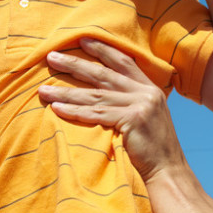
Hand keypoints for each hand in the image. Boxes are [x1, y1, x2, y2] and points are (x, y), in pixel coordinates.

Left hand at [40, 38, 212, 212]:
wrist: (169, 172)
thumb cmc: (154, 151)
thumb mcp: (148, 120)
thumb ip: (133, 104)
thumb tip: (106, 97)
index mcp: (151, 89)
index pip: (123, 62)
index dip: (102, 50)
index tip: (81, 41)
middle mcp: (147, 92)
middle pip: (104, 74)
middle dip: (76, 64)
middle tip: (52, 56)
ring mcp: (141, 104)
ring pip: (96, 94)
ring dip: (66, 91)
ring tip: (43, 90)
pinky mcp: (133, 119)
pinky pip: (97, 113)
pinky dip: (75, 111)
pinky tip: (57, 108)